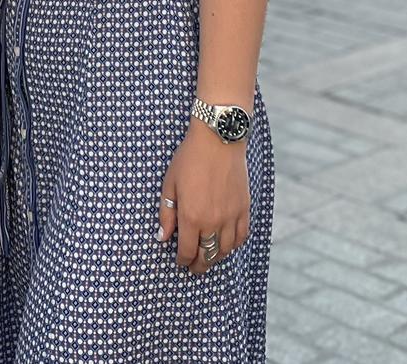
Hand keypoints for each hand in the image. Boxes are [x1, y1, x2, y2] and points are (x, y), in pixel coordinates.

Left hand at [159, 122, 250, 274]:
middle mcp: (212, 221)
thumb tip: (162, 238)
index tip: (179, 261)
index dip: (182, 260)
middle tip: (194, 267)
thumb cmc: (189, 158)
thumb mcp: (170, 184)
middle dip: (199, 265)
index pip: (186, 251)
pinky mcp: (244, 209)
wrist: (218, 139)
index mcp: (191, 216)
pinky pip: (241, 237)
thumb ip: (166, 214)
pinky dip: (233, 246)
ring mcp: (231, 217)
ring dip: (215, 258)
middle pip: (207, 256)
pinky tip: (226, 244)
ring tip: (208, 258)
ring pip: (224, 250)